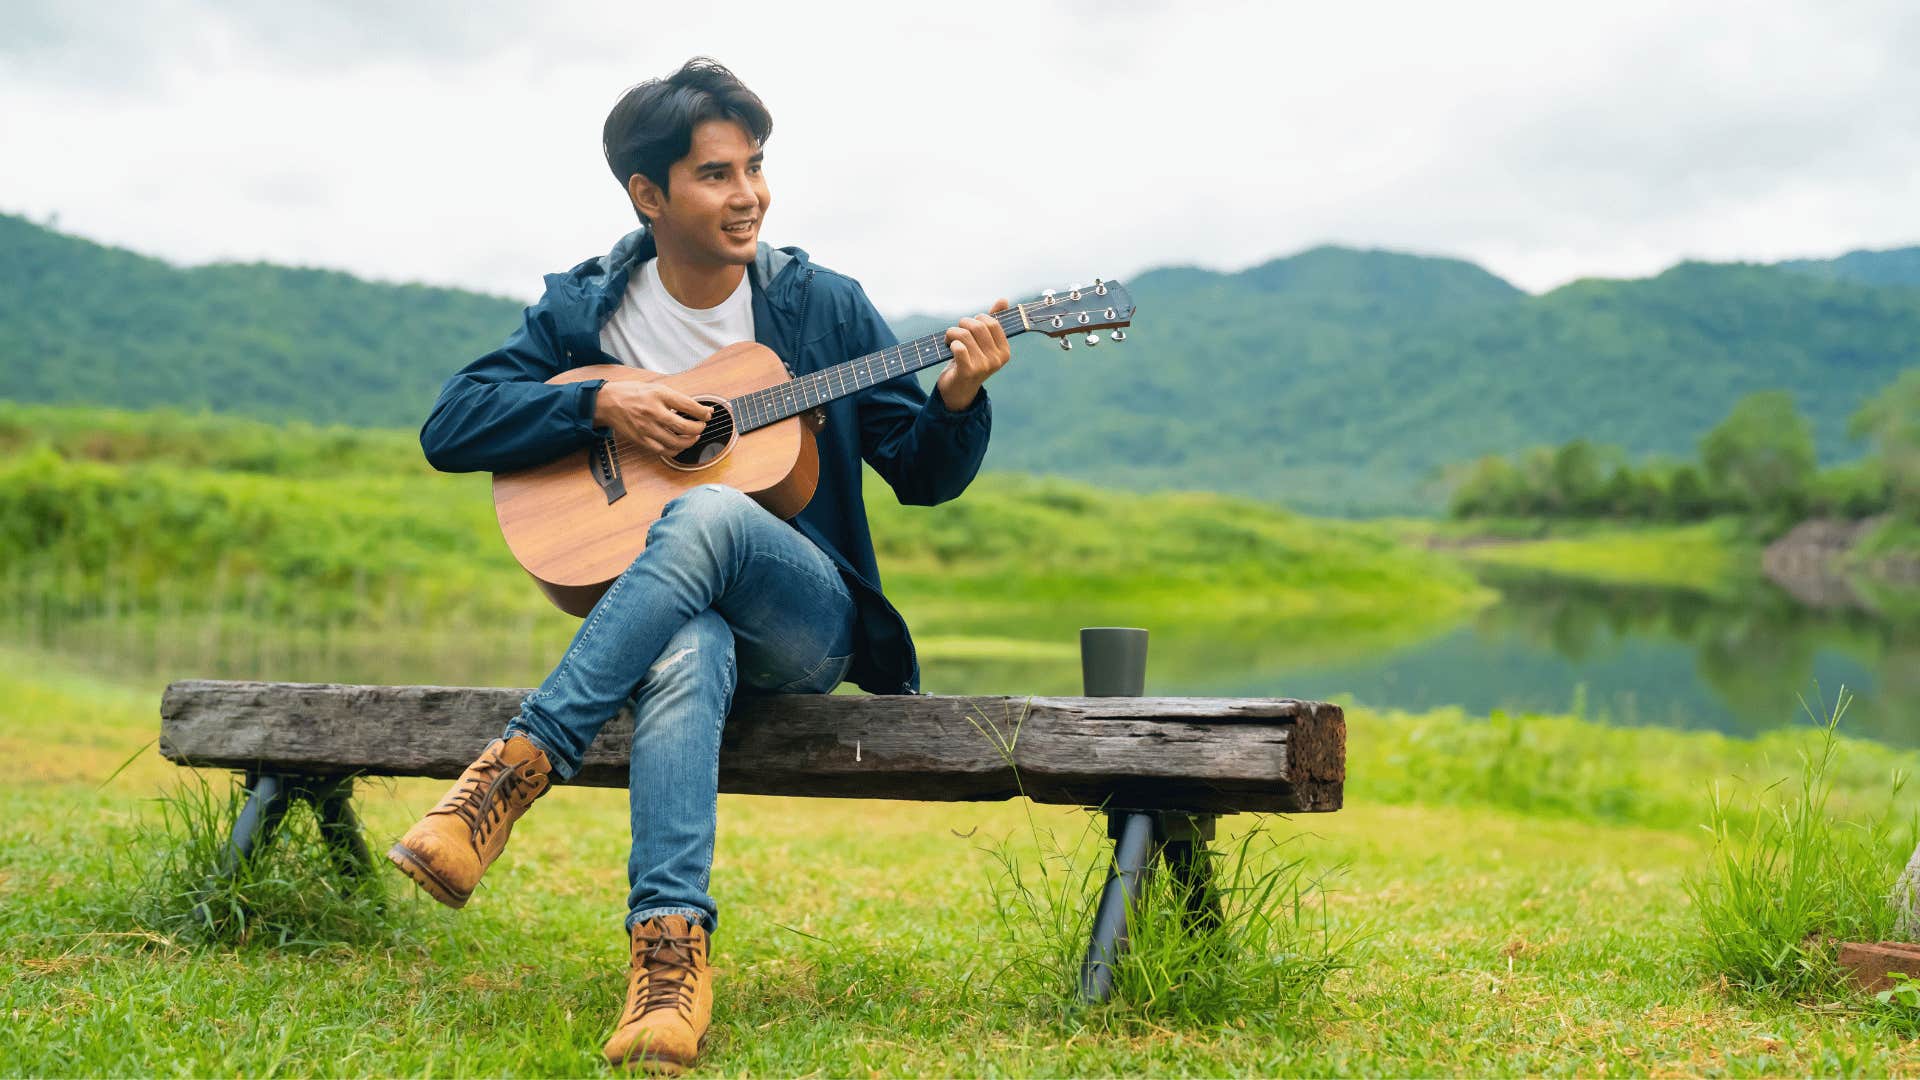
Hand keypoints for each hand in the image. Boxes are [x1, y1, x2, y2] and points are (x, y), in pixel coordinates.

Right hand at [593, 379, 713, 456]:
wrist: (606, 403)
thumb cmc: (631, 393)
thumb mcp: (654, 387)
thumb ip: (674, 397)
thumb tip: (696, 407)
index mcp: (658, 395)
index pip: (688, 406)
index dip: (703, 412)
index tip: (708, 414)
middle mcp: (653, 412)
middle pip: (685, 427)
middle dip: (699, 428)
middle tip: (702, 426)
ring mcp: (647, 428)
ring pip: (677, 442)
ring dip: (691, 441)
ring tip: (694, 436)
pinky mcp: (642, 440)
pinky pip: (664, 450)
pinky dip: (676, 450)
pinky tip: (680, 445)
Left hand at [936, 299, 1011, 410]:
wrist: (957, 390)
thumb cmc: (970, 361)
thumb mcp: (983, 343)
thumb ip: (993, 322)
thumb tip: (1004, 300)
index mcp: (1004, 351)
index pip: (992, 322)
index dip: (977, 319)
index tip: (969, 326)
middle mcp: (996, 360)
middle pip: (978, 326)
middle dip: (963, 324)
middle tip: (956, 332)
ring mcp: (983, 367)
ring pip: (964, 335)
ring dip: (951, 333)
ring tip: (949, 340)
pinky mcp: (968, 372)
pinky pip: (958, 347)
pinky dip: (951, 343)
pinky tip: (949, 348)